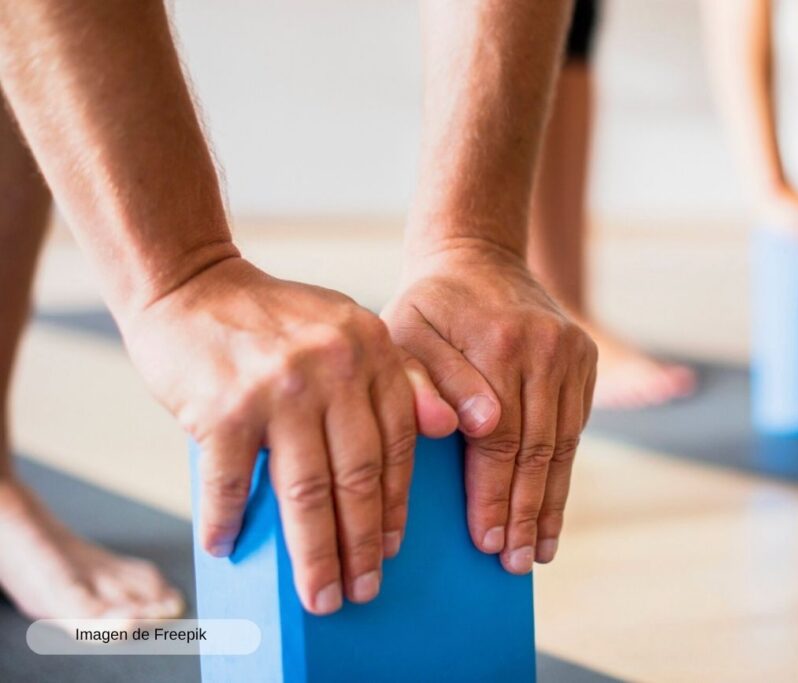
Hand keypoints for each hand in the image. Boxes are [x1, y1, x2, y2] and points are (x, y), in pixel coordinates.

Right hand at [121, 257, 456, 614]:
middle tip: (363, 590)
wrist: (192, 284)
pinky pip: (230, 485)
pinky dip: (228, 522)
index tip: (394, 550)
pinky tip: (226, 547)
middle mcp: (333, 368)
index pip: (396, 443)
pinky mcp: (224, 409)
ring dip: (315, 555)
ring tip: (320, 595)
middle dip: (363, 544)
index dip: (396, 505)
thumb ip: (401, 375)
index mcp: (370, 349)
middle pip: (358, 477)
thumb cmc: (275, 318)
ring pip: (306, 494)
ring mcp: (278, 390)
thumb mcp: (350, 328)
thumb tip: (448, 427)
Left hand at [383, 240, 597, 573]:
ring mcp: (571, 351)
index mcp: (499, 342)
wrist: (477, 254)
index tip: (486, 542)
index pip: (498, 440)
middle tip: (514, 561)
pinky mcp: (584, 356)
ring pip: (564, 444)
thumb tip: (467, 429)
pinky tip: (553, 509)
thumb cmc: (428, 305)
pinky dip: (565, 472)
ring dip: (551, 502)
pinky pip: (577, 426)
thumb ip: (427, 380)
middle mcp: (545, 347)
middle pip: (537, 449)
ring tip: (539, 550)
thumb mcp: (405, 330)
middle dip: (524, 512)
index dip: (492, 496)